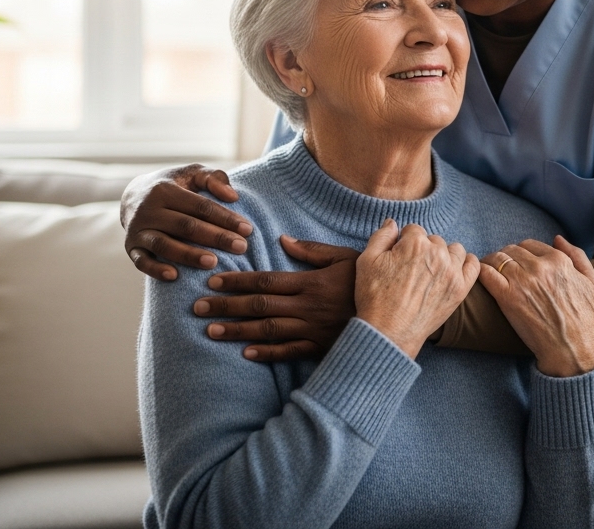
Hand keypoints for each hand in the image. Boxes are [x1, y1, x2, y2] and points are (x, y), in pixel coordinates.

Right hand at [122, 164, 253, 280]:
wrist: (132, 197)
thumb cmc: (174, 186)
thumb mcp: (191, 174)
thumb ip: (213, 178)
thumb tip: (233, 196)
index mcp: (165, 190)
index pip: (200, 206)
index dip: (225, 218)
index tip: (248, 229)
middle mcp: (148, 210)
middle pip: (185, 226)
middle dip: (215, 238)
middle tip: (241, 247)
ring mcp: (137, 230)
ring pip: (164, 245)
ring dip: (189, 255)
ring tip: (214, 263)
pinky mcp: (131, 247)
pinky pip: (142, 261)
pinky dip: (156, 270)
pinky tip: (175, 276)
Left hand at [192, 237, 358, 361]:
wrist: (396, 318)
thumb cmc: (371, 284)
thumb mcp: (347, 258)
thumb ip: (313, 250)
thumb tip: (282, 239)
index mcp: (311, 282)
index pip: (266, 281)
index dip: (237, 281)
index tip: (213, 281)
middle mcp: (307, 306)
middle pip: (259, 305)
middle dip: (225, 305)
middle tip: (197, 307)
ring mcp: (313, 329)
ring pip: (267, 330)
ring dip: (237, 330)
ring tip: (210, 330)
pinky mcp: (321, 348)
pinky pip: (289, 352)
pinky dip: (267, 353)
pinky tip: (245, 353)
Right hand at [355, 220, 478, 358]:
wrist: (389, 332)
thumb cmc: (374, 297)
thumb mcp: (366, 260)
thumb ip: (381, 236)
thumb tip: (393, 222)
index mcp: (415, 242)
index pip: (413, 230)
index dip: (404, 243)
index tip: (399, 258)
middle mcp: (437, 253)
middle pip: (433, 240)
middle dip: (423, 250)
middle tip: (412, 270)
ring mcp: (451, 271)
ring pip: (454, 250)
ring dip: (444, 255)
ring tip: (431, 272)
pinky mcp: (461, 289)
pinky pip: (473, 265)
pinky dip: (466, 264)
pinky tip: (454, 269)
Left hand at [479, 237, 593, 377]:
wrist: (573, 349)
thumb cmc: (586, 319)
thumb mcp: (593, 282)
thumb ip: (577, 255)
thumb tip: (558, 239)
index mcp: (559, 261)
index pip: (530, 245)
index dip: (522, 252)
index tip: (517, 261)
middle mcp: (539, 267)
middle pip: (512, 250)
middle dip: (506, 256)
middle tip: (500, 266)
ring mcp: (522, 281)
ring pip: (497, 258)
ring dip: (491, 262)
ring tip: (488, 269)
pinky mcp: (507, 297)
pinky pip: (487, 274)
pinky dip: (482, 272)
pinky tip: (481, 277)